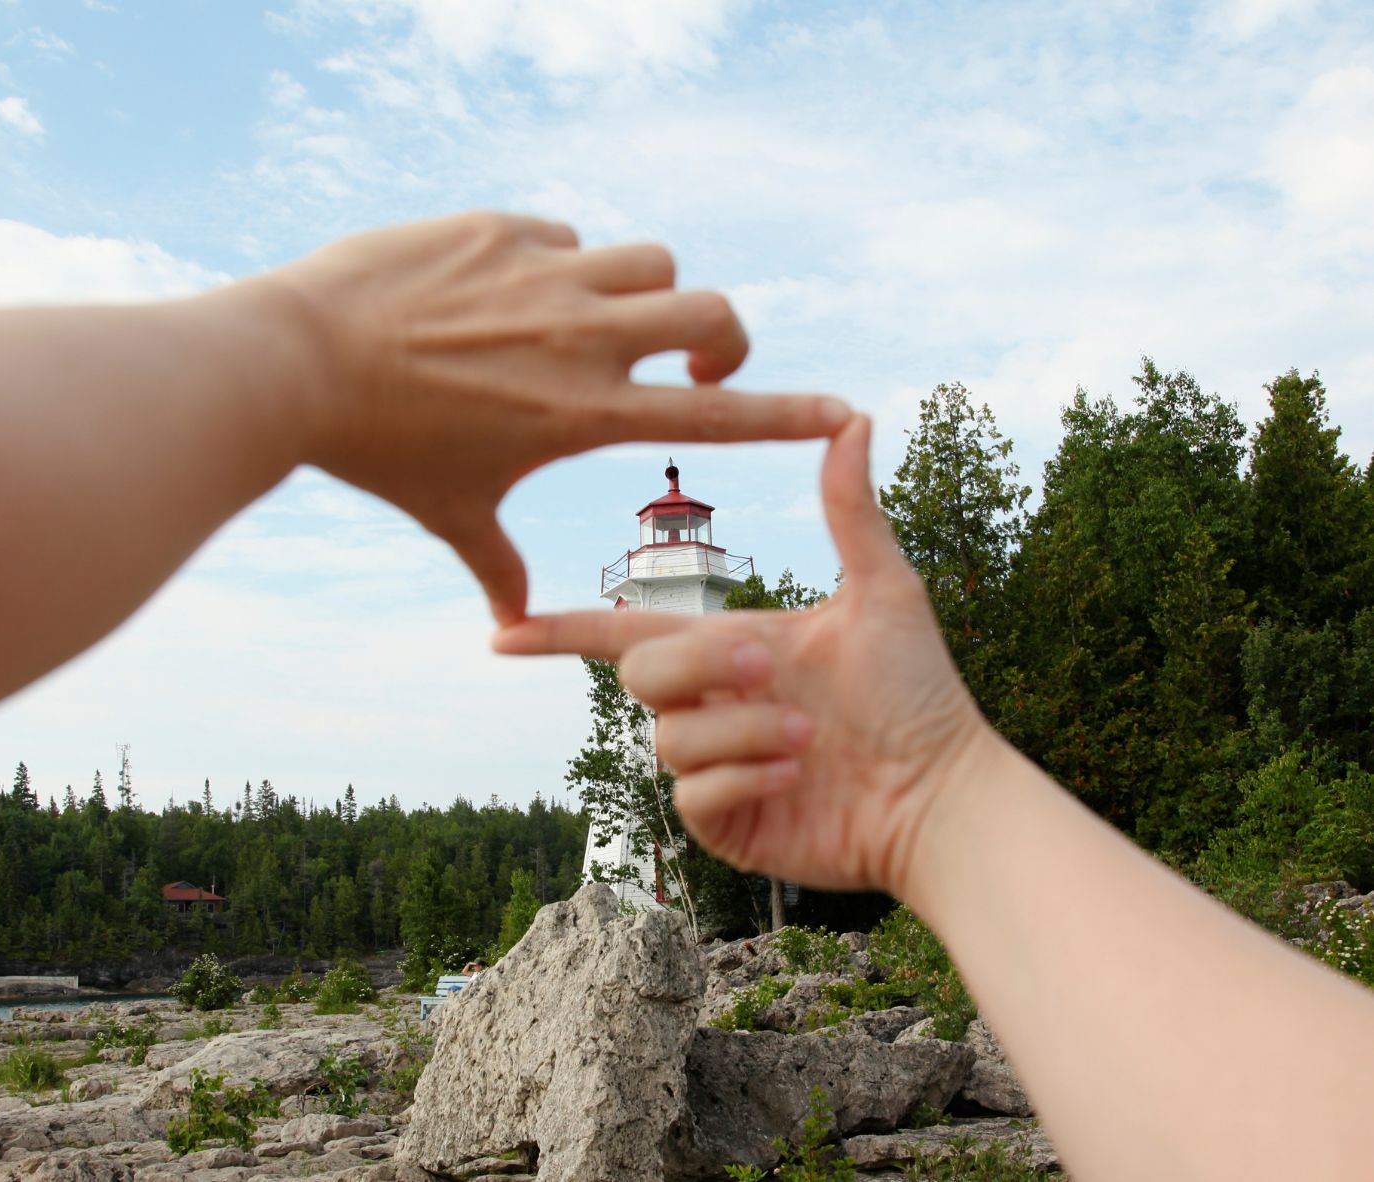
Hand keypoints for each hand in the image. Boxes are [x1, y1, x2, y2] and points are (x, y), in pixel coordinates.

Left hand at [266, 212, 849, 623]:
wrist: (294, 360)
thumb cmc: (377, 451)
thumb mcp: (450, 513)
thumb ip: (496, 566)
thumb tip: (509, 625)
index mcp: (584, 411)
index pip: (716, 412)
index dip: (789, 414)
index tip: (844, 411)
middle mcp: (583, 337)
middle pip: (713, 311)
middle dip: (723, 336)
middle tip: (689, 357)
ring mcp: (547, 276)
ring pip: (653, 262)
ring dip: (646, 293)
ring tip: (597, 323)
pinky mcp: (505, 229)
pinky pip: (571, 238)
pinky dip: (565, 267)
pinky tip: (509, 295)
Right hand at [493, 416, 999, 896]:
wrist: (941, 791)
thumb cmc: (918, 691)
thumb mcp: (883, 591)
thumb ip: (850, 511)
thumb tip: (854, 417)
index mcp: (731, 647)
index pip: (626, 634)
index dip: (562, 631)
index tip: (501, 629)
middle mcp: (712, 704)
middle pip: (640, 675)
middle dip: (699, 667)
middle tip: (769, 668)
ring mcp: (715, 767)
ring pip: (670, 737)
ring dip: (740, 730)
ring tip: (807, 737)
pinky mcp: (725, 822)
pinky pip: (693, 794)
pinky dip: (744, 776)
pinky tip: (796, 774)